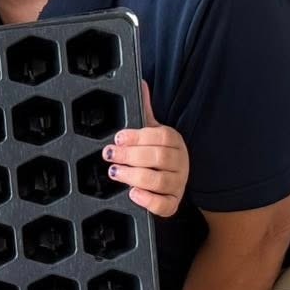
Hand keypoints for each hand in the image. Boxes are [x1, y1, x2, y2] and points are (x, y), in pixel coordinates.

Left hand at [106, 81, 186, 217]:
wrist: (172, 181)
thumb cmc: (158, 154)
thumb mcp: (152, 131)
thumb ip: (145, 111)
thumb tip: (140, 83)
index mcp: (175, 142)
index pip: (161, 137)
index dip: (138, 137)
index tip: (118, 137)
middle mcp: (180, 163)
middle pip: (158, 158)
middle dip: (130, 156)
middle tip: (109, 154)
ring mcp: (178, 185)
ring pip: (159, 181)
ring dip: (134, 176)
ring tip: (115, 172)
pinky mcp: (172, 204)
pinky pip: (164, 205)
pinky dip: (148, 200)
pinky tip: (133, 193)